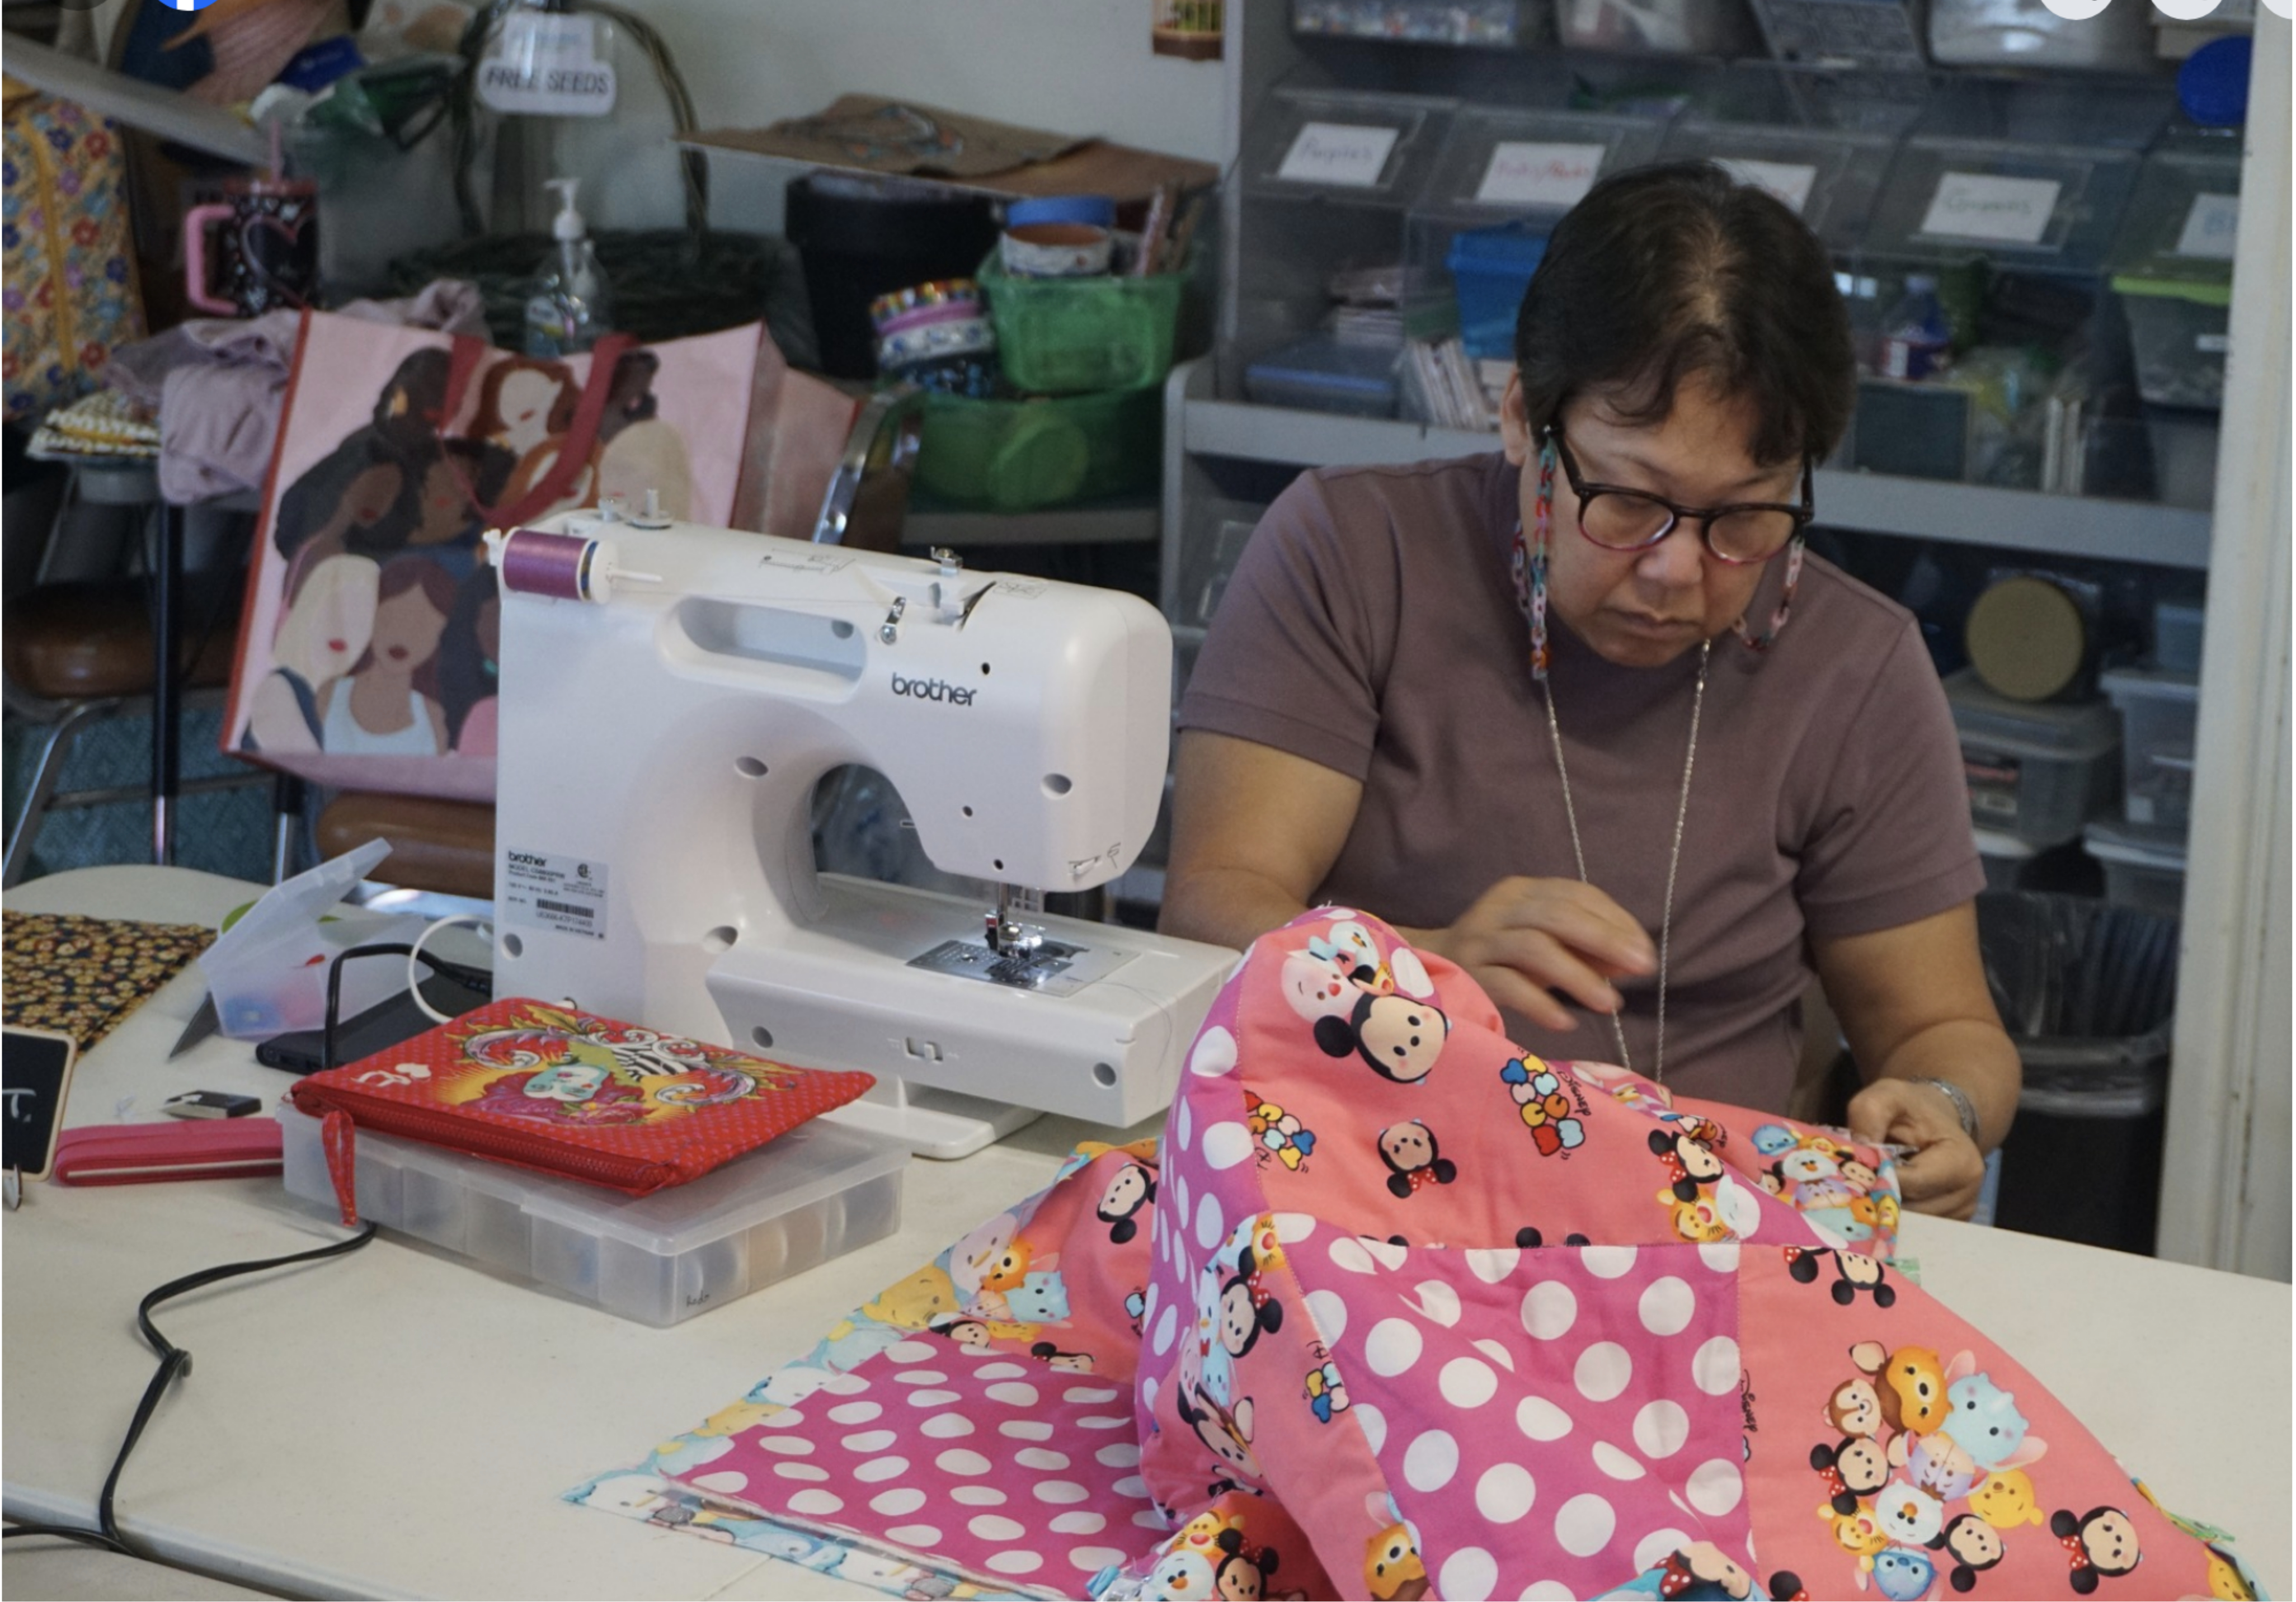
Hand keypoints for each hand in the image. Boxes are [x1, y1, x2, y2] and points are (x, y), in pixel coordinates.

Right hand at [1415, 877, 1655, 1033]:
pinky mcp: (1466, 974)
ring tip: (1610, 1005)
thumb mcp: (1546, 947)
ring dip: (1578, 975)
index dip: (1615, 921)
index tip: (1644, 953)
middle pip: (1557, 915)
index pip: (1576, 894)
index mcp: (1522, 891)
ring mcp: (1479, 940)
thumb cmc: (1501, 959)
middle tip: (1642, 969)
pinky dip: (1540, 1003)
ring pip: (1533, 947)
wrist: (1427, 971)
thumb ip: (1587, 950)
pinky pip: (1508, 985)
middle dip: (1605, 940)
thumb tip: (1635, 961)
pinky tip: (1564, 1022)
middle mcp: (1498, 907)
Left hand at [1847, 1078, 1986, 1219]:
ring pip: (1910, 1223)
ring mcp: (1958, 1212)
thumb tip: (1859, 1148)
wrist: (1931, 1118)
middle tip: (1851, 1182)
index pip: (1913, 1184)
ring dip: (1883, 1207)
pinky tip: (1880, 1195)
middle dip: (1879, 1196)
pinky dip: (1892, 1215)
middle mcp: (1967, 1193)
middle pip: (1911, 1209)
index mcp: (1961, 1162)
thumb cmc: (1909, 1108)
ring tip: (1866, 1186)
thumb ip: (1869, 1114)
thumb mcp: (1886, 1095)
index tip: (1853, 1170)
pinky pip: (1913, 1228)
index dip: (1879, 1178)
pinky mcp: (1945, 1222)